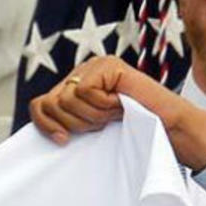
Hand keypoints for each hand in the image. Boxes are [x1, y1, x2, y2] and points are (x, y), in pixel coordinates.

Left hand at [29, 56, 205, 171]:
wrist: (166, 129)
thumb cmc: (131, 132)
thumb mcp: (89, 129)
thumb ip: (66, 122)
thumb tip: (42, 129)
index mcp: (74, 87)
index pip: (39, 105)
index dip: (45, 125)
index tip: (63, 141)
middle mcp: (82, 72)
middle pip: (50, 103)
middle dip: (74, 123)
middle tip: (101, 123)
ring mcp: (95, 65)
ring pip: (66, 99)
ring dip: (91, 115)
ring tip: (112, 114)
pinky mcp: (108, 65)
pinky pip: (85, 91)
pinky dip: (102, 105)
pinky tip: (119, 103)